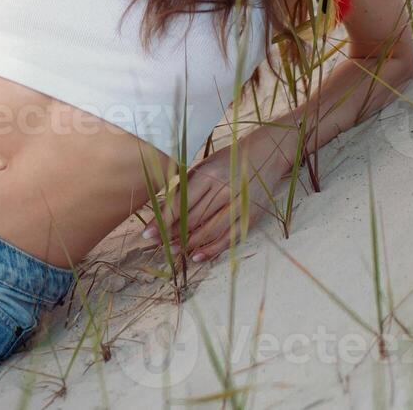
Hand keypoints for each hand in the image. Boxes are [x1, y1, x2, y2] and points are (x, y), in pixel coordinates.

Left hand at [139, 130, 294, 262]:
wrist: (265, 155)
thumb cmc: (227, 161)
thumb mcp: (204, 166)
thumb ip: (185, 185)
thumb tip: (162, 208)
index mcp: (208, 175)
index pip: (180, 203)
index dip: (162, 221)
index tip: (147, 233)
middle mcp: (223, 190)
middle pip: (193, 219)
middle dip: (171, 235)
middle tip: (156, 244)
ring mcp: (238, 204)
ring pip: (209, 231)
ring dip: (188, 244)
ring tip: (172, 251)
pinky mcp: (250, 216)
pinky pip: (229, 238)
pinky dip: (212, 249)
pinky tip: (197, 256)